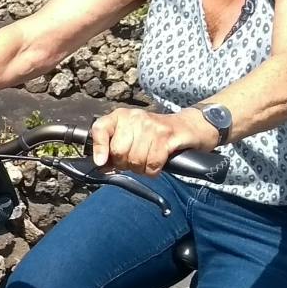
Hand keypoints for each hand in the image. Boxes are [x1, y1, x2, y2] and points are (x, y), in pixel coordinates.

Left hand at [89, 107, 211, 175]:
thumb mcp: (130, 136)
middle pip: (119, 151)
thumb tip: (102, 165)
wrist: (186, 126)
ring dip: (140, 168)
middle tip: (134, 162)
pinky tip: (156, 165)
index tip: (102, 162)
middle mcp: (135, 118)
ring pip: (135, 160)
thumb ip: (113, 148)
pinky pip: (152, 163)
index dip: (99, 147)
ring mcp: (151, 126)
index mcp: (121, 116)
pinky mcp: (167, 137)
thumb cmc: (154, 134)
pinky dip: (152, 171)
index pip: (100, 128)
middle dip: (125, 164)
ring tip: (147, 161)